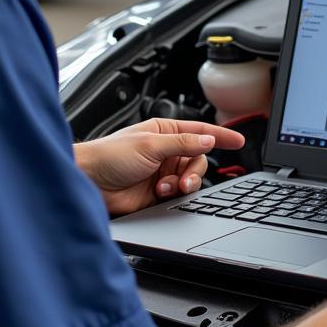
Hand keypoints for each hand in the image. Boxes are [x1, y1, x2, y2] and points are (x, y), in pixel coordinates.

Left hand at [75, 118, 245, 216]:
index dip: (220, 135)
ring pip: (189, 179)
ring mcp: (161, 172)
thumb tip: (208, 140)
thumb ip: (182, 143)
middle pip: (197, 159)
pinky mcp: (156, 194)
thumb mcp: (150, 144)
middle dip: (194, 170)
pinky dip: (174, 195)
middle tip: (185, 180)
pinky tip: (160, 193)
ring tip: (166, 187)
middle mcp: (165, 151)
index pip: (199, 131)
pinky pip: (178, 195)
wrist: (88, 181)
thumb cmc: (109, 155)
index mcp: (164, 132)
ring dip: (182, 184)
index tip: (238, 140)